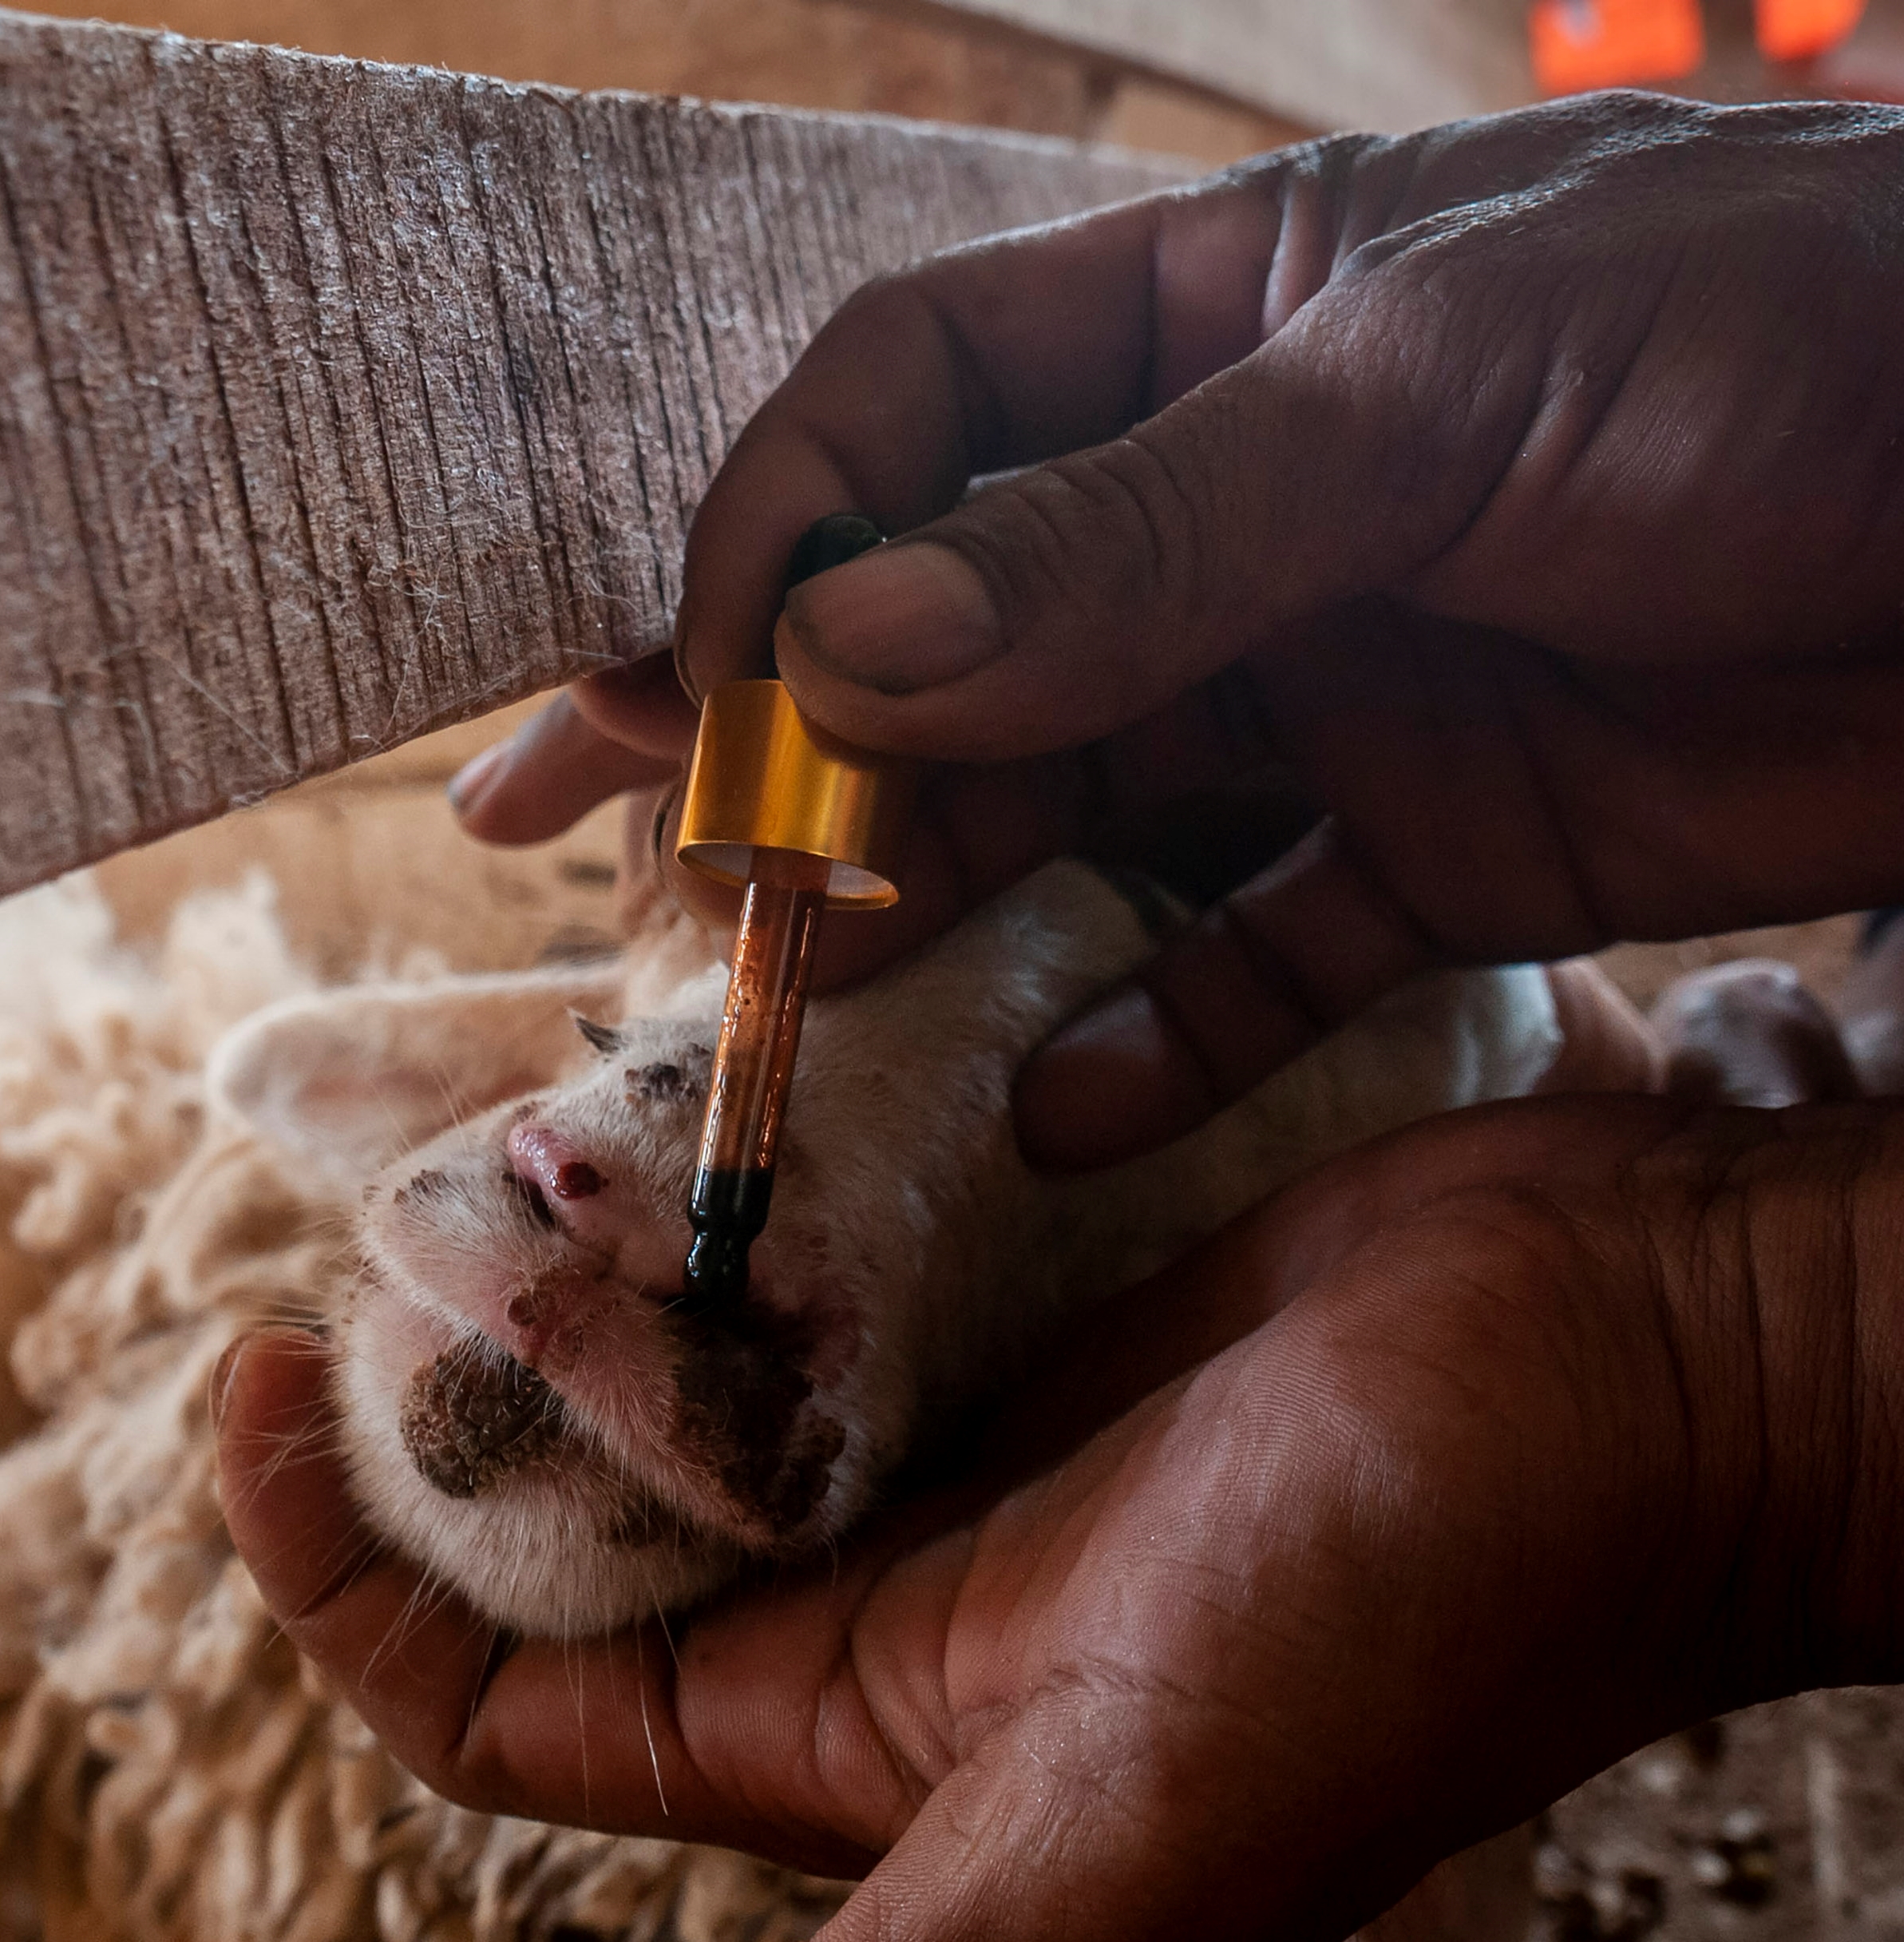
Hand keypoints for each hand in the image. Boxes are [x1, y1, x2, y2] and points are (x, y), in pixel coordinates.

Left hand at [218, 1098, 1903, 1941]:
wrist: (1647, 1367)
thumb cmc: (1420, 1615)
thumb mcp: (1121, 1849)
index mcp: (849, 1764)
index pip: (502, 1713)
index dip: (347, 1586)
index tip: (253, 1389)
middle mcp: (866, 1618)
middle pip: (557, 1533)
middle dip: (433, 1404)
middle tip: (353, 1227)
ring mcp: (937, 1445)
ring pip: (667, 1380)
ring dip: (561, 1285)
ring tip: (465, 1140)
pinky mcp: (1010, 1304)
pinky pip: (801, 1259)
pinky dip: (717, 1198)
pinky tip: (654, 1101)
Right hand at [451, 93, 1903, 1167]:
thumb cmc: (1792, 340)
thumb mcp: (1437, 396)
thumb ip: (1137, 534)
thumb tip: (837, 652)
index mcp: (1213, 325)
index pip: (908, 410)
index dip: (780, 535)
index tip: (696, 686)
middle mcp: (1239, 513)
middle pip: (948, 636)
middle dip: (796, 745)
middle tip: (656, 873)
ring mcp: (1334, 686)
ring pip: (1070, 808)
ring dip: (937, 900)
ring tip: (807, 998)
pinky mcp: (1452, 846)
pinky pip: (1260, 956)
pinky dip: (1159, 1037)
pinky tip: (1057, 1111)